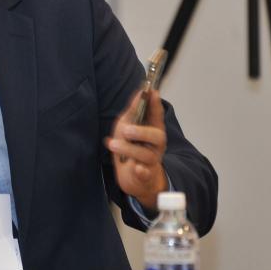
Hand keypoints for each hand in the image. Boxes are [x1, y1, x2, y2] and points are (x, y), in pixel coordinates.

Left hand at [104, 89, 167, 210]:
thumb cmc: (130, 148)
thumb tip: (138, 93)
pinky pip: (146, 173)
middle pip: (157, 136)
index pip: (157, 115)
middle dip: (142, 132)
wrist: (133, 177)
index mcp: (152, 130)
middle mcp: (155, 145)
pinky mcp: (145, 176)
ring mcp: (152, 161)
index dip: (155, 104)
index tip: (151, 92)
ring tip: (113, 144)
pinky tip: (136, 167)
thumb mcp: (127, 128)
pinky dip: (141, 170)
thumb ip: (133, 112)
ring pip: (146, 154)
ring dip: (128, 149)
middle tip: (126, 130)